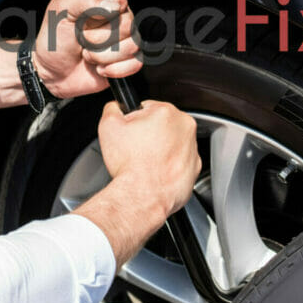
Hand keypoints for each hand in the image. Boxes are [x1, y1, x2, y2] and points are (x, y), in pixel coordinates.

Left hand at [32, 0, 141, 98]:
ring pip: (132, 45)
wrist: (52, 74)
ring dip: (104, 56)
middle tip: (84, 41)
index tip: (88, 20)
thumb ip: (84, 0)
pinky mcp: (126, 61)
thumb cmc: (54, 40)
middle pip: (128, 25)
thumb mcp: (59, 12)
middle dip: (101, 39)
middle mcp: (116, 18)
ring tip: (88, 55)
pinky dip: (114, 70)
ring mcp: (123, 40)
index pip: (119, 0)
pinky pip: (135, 64)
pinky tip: (99, 68)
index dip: (104, 14)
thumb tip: (114, 5)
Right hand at [97, 100, 200, 218]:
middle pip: (162, 125)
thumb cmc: (129, 164)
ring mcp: (193, 149)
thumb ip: (113, 108)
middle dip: (149, 134)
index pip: (148, 108)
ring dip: (160, 150)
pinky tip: (155, 172)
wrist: (141, 196)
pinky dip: (169, 166)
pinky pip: (179, 162)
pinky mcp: (194, 169)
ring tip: (145, 162)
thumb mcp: (108, 126)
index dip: (135, 121)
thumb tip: (116, 106)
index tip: (131, 133)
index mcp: (166, 112)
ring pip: (172, 143)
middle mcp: (185, 128)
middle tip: (135, 149)